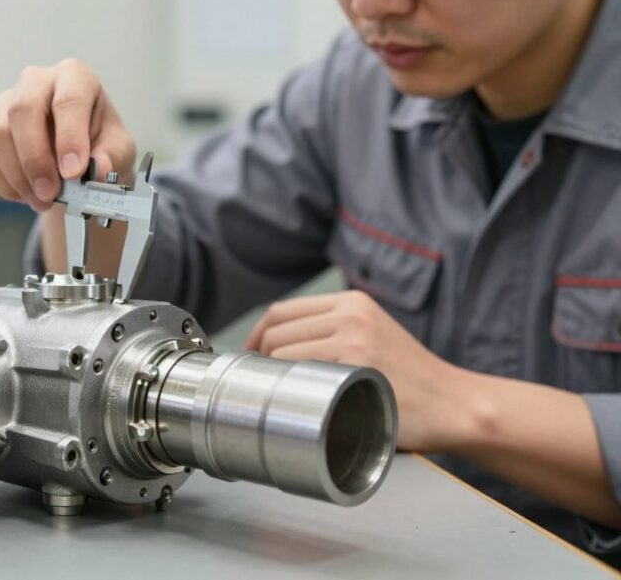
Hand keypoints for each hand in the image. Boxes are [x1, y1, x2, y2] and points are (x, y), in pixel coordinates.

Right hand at [0, 58, 135, 212]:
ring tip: (44, 200)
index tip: (73, 173)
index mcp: (74, 77)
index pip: (68, 99)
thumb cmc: (100, 144)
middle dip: (35, 158)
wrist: (76, 156)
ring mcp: (6, 102)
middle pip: (22, 110)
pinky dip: (6, 185)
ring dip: (19, 177)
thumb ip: (111, 158)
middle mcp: (36, 81)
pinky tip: (27, 195)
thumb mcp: (118, 150)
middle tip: (50, 193)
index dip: (69, 138)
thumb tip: (96, 171)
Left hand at [244, 290, 464, 451]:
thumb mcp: (373, 337)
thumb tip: (276, 349)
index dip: (255, 338)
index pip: (280, 312)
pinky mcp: (356, 365)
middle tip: (269, 389)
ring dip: (276, 380)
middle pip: (274, 332)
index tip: (250, 361)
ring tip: (290, 400)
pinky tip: (301, 405)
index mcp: (352, 302)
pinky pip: (300, 375)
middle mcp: (350, 313)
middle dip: (262, 362)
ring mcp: (353, 338)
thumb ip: (332, 333)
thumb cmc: (413, 383)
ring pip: (281, 355)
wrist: (457, 406)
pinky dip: (292, 392)